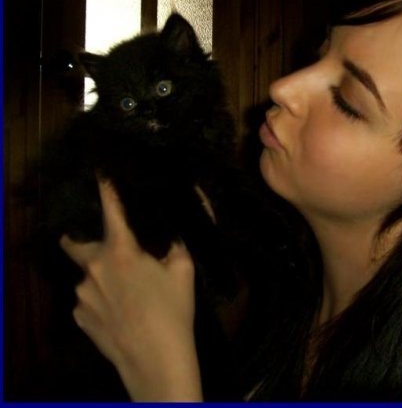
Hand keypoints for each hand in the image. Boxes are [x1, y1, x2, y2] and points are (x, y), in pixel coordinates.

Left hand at [60, 178, 202, 400]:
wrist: (156, 361)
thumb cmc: (173, 311)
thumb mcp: (184, 270)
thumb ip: (182, 236)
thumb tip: (196, 205)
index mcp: (120, 250)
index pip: (109, 208)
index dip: (104, 186)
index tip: (99, 169)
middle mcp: (93, 268)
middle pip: (76, 243)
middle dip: (83, 239)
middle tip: (109, 249)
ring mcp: (81, 295)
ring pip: (87, 276)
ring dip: (102, 277)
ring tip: (128, 294)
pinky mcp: (79, 318)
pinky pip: (87, 301)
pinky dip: (101, 300)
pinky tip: (121, 313)